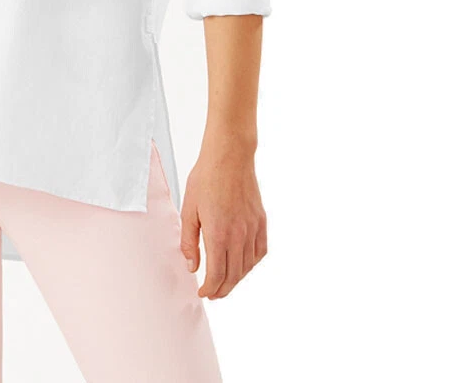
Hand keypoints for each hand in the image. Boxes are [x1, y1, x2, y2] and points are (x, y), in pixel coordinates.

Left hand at [180, 136, 266, 298]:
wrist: (229, 156)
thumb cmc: (206, 178)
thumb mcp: (188, 209)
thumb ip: (189, 241)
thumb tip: (192, 266)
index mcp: (218, 234)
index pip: (217, 275)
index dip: (210, 289)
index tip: (203, 293)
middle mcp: (239, 235)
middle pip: (233, 276)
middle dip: (222, 290)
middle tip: (212, 293)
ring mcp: (252, 229)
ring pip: (248, 267)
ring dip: (236, 279)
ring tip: (225, 282)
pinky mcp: (261, 221)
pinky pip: (260, 251)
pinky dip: (251, 263)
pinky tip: (243, 264)